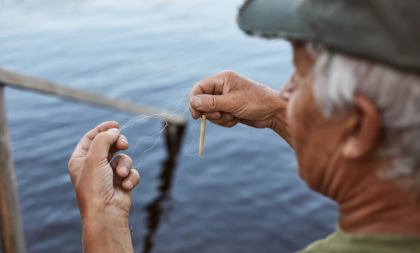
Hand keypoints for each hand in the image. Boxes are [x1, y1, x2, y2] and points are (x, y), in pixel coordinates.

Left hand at [68, 122, 139, 252]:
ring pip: (123, 158)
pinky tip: (125, 186)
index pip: (92, 138)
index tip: (116, 124)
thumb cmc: (94, 187)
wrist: (106, 213)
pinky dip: (130, 177)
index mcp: (81, 160)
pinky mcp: (121, 182)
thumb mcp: (94, 158)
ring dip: (124, 165)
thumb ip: (104, 140)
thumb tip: (115, 131)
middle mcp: (94, 166)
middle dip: (118, 144)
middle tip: (123, 145)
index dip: (103, 129)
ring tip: (120, 175)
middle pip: (110, 145)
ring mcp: (108, 174)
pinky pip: (131, 172)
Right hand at [189, 71, 291, 143]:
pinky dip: (226, 121)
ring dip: (220, 118)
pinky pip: (219, 118)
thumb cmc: (256, 103)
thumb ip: (211, 103)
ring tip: (233, 116)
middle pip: (203, 102)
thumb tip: (194, 102)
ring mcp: (226, 98)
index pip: (199, 88)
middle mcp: (222, 87)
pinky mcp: (230, 108)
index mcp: (222, 79)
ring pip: (211, 112)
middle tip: (222, 115)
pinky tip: (237, 119)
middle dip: (212, 112)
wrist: (274, 112)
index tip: (196, 115)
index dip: (195, 101)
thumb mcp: (232, 103)